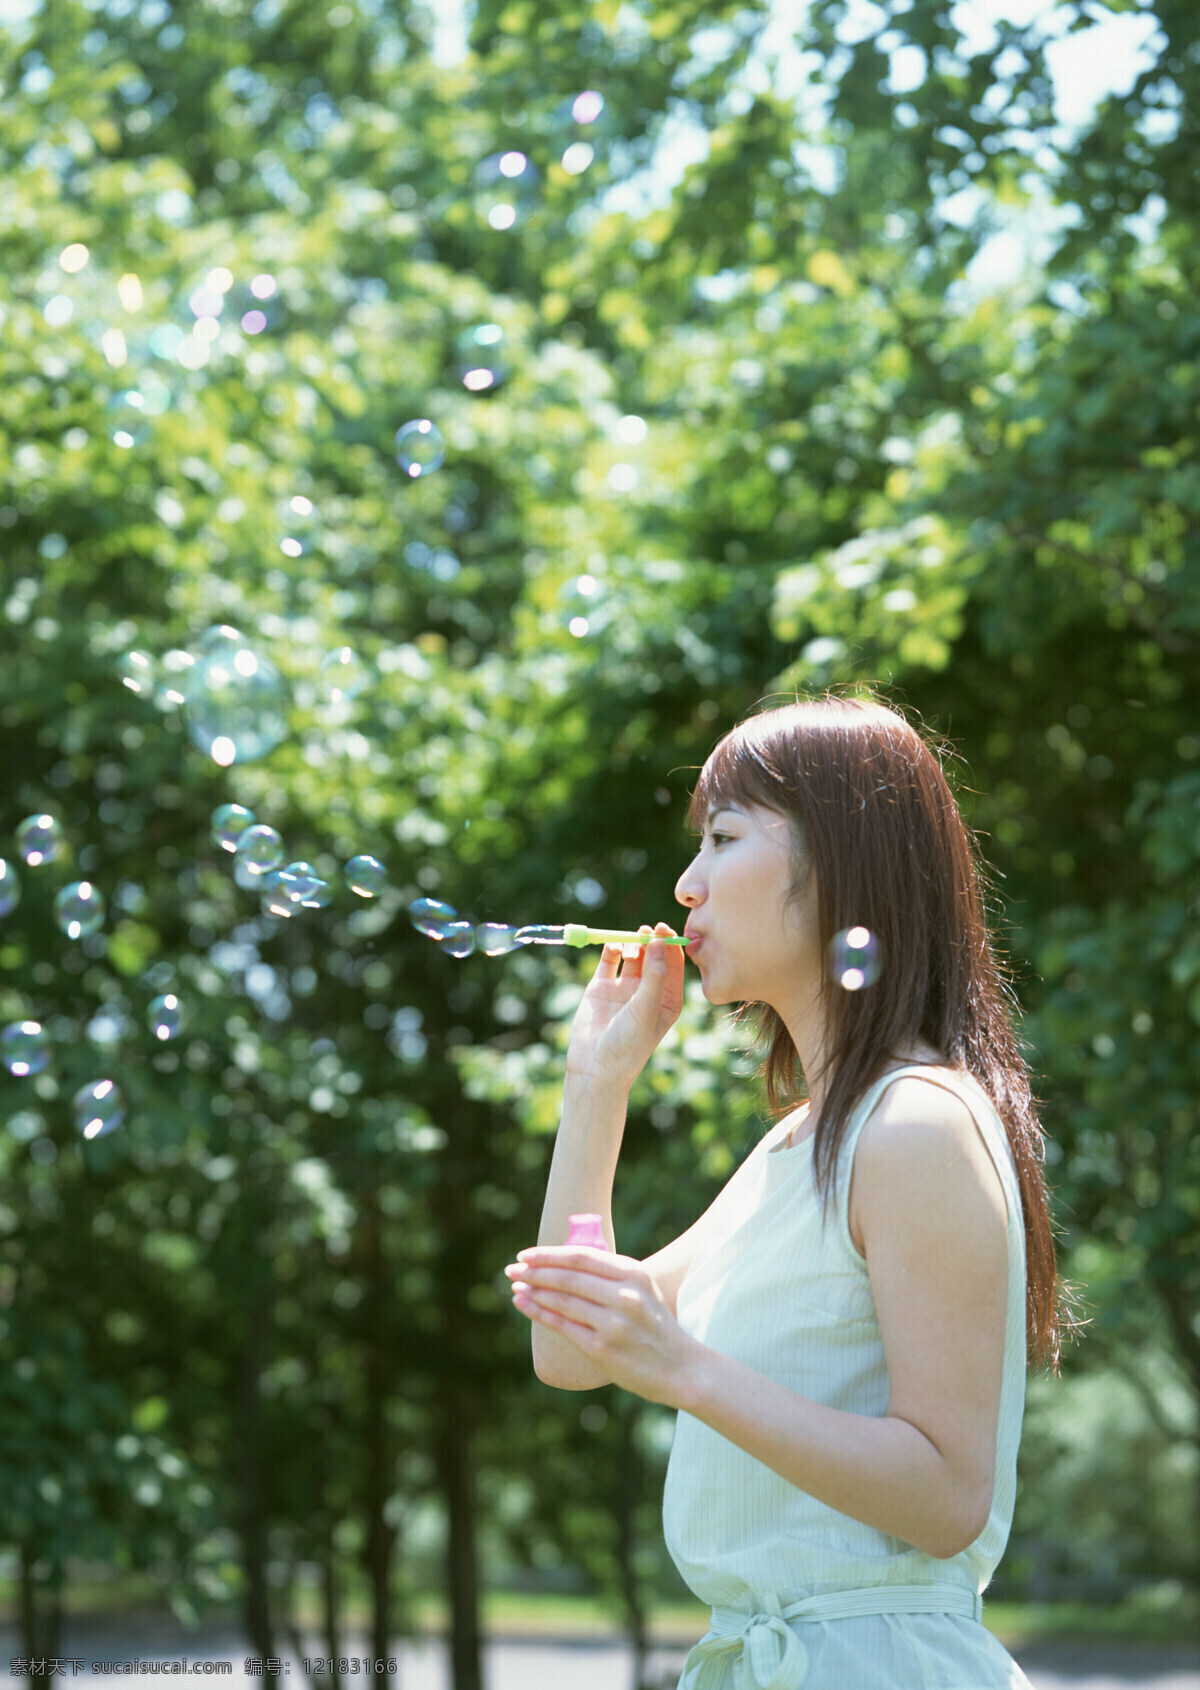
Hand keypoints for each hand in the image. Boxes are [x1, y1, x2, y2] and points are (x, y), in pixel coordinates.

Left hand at [504, 1244, 698, 1407]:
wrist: (681, 1369)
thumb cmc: (655, 1327)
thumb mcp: (642, 1290)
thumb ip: (611, 1275)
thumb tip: (566, 1263)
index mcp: (634, 1273)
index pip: (581, 1257)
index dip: (549, 1254)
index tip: (526, 1254)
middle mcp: (624, 1295)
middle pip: (568, 1277)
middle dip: (534, 1270)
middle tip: (512, 1268)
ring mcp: (613, 1323)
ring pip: (562, 1300)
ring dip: (533, 1290)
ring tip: (514, 1285)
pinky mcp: (602, 1349)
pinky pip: (563, 1326)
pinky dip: (538, 1312)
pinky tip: (522, 1303)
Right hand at [564, 922, 684, 1089]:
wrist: (594, 1067)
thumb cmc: (628, 1045)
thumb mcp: (646, 1010)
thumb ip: (654, 976)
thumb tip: (659, 942)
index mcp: (668, 1000)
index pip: (674, 965)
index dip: (670, 945)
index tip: (664, 930)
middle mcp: (647, 991)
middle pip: (653, 956)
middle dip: (651, 941)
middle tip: (648, 930)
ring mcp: (624, 988)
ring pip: (632, 954)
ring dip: (633, 944)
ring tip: (630, 947)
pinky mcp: (601, 986)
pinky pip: (609, 959)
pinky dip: (612, 949)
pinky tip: (613, 947)